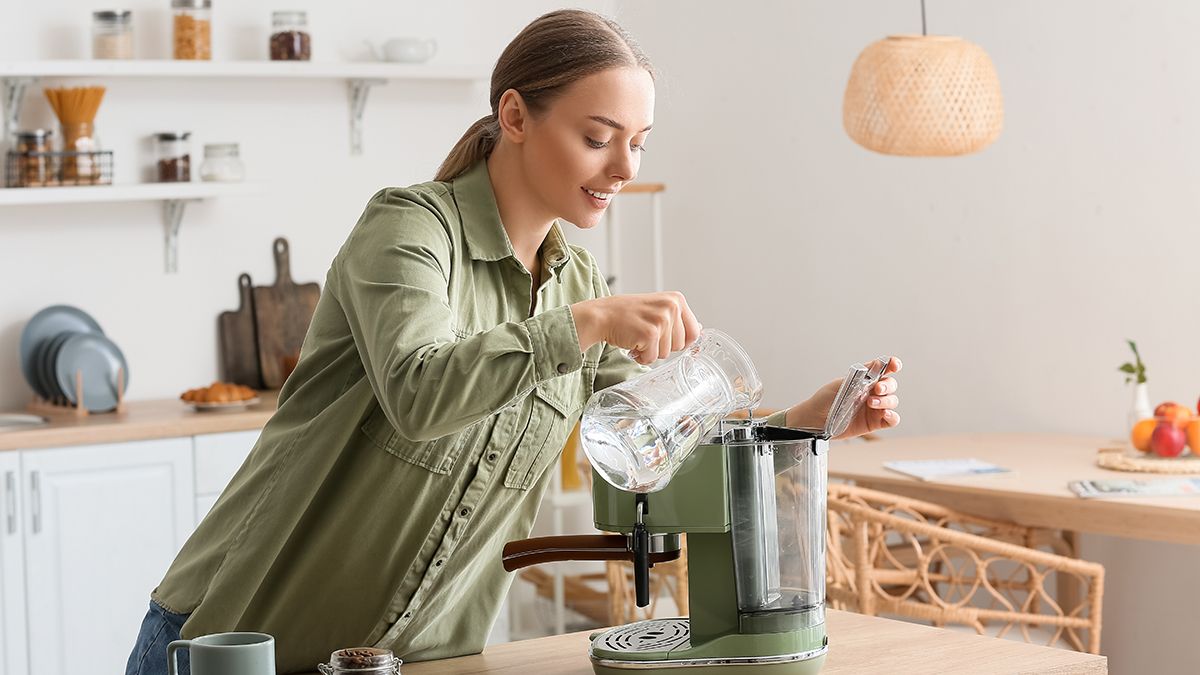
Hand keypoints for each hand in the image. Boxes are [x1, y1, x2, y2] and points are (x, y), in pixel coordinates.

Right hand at [571, 292, 701, 364]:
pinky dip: (641, 356)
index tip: (663, 336)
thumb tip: (700, 331)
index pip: (694, 332)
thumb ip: (679, 320)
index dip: (679, 341)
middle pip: (681, 346)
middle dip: (663, 346)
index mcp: (677, 300)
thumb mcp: (659, 309)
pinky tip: (632, 342)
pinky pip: (652, 358)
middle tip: (646, 333)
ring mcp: (661, 319)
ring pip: (667, 353)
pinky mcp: (650, 333)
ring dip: (650, 351)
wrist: (602, 315)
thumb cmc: (628, 314)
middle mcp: (671, 307)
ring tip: (638, 336)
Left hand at [785, 357, 902, 438]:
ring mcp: (874, 408)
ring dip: (886, 401)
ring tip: (871, 403)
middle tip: (877, 389)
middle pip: (891, 385)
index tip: (894, 365)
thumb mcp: (840, 384)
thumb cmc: (824, 399)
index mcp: (864, 380)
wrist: (814, 419)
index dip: (892, 365)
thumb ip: (858, 377)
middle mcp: (872, 392)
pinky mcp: (874, 423)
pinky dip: (892, 416)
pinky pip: (892, 419)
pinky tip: (884, 414)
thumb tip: (874, 367)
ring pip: (893, 401)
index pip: (883, 369)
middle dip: (887, 385)